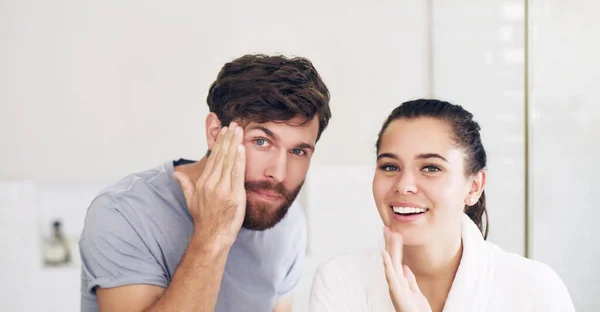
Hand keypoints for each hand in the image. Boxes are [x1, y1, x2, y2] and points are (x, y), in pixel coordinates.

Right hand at [173, 122, 245, 247]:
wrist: (212, 236)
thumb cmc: (203, 220)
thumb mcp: (191, 201)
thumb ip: (185, 184)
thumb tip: (176, 173)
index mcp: (203, 182)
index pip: (212, 158)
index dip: (219, 144)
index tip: (223, 132)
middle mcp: (211, 183)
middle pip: (221, 156)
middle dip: (227, 139)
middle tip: (233, 125)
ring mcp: (223, 188)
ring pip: (229, 161)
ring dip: (234, 144)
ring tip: (239, 131)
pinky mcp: (234, 195)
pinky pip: (237, 173)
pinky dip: (239, 160)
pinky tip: (242, 148)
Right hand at [382, 227, 431, 311]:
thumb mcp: (416, 293)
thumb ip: (410, 280)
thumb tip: (405, 266)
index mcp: (401, 282)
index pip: (398, 260)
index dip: (396, 246)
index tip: (394, 232)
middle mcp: (397, 283)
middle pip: (393, 259)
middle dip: (391, 243)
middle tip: (387, 227)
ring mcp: (396, 287)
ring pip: (392, 263)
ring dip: (390, 248)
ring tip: (388, 234)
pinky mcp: (396, 293)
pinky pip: (391, 276)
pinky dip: (387, 264)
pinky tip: (384, 253)